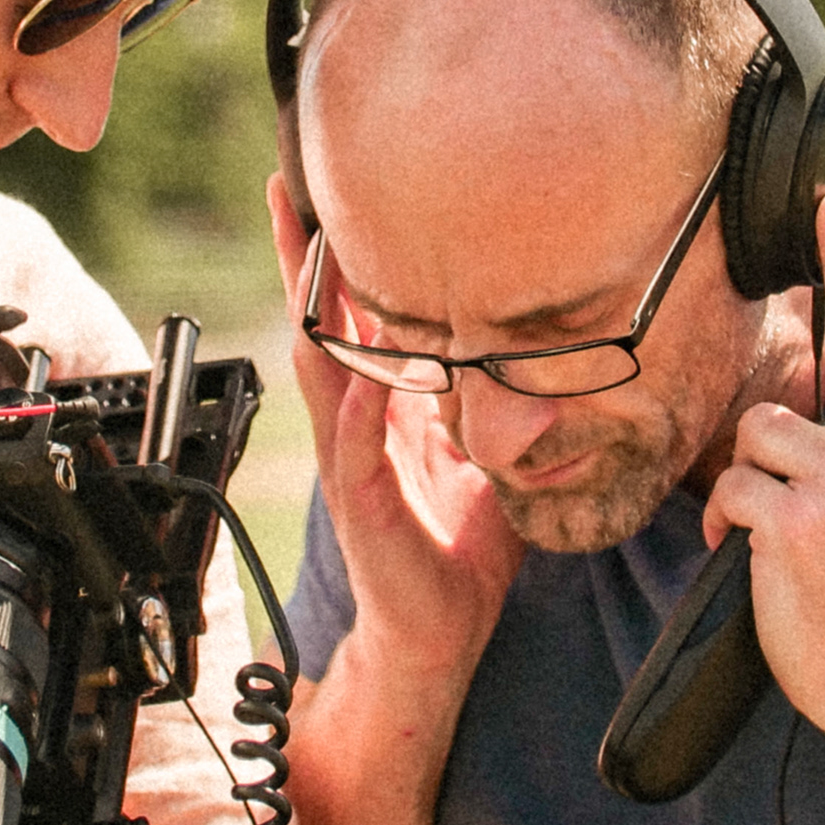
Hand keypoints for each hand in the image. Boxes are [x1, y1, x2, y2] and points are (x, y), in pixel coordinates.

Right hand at [272, 175, 520, 680]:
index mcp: (383, 408)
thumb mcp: (486, 456)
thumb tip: (538, 349)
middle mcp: (355, 425)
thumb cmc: (457, 551)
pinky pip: (353, 447)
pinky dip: (357, 408)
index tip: (334, 189)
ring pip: (321, 371)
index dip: (341, 255)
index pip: (354, 316)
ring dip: (311, 310)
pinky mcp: (359, 505)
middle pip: (318, 323)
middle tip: (287, 185)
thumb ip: (493, 402)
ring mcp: (349, 463)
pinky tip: (361, 373)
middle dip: (300, 257)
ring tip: (306, 249)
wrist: (434, 638)